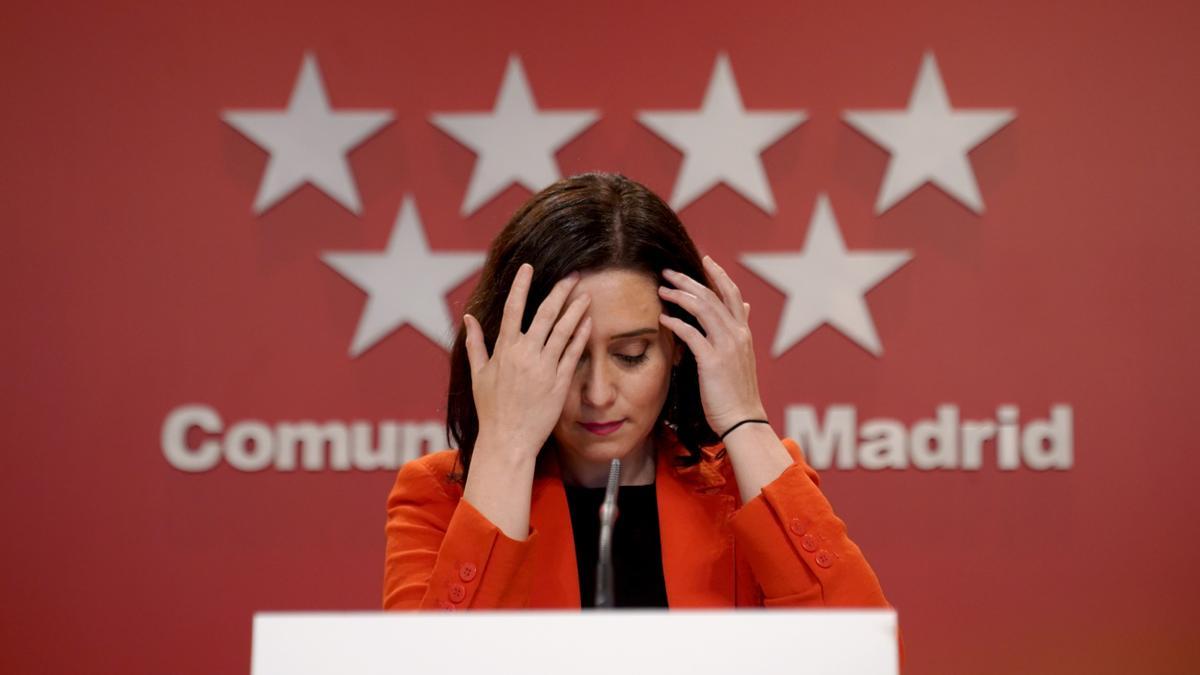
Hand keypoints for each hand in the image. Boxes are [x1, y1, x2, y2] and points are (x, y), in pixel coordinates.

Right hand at [463, 263, 591, 459]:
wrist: (508, 439)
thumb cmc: (491, 409)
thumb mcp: (478, 374)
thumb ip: (475, 344)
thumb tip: (467, 318)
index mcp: (504, 349)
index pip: (513, 308)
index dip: (521, 285)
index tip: (528, 267)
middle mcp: (525, 354)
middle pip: (545, 314)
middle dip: (560, 291)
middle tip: (573, 275)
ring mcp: (544, 367)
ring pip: (563, 330)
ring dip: (576, 309)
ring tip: (586, 294)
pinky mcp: (560, 382)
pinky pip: (573, 353)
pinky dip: (581, 335)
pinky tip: (588, 322)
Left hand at [658, 255, 766, 437]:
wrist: (743, 419)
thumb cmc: (737, 392)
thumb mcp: (742, 356)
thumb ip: (740, 331)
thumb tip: (744, 307)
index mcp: (744, 333)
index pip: (732, 294)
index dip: (719, 275)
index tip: (705, 260)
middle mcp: (737, 335)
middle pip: (712, 296)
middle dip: (689, 280)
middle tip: (669, 272)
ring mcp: (726, 347)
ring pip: (702, 309)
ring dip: (680, 296)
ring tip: (662, 290)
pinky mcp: (712, 361)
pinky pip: (691, 334)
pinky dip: (676, 323)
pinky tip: (662, 318)